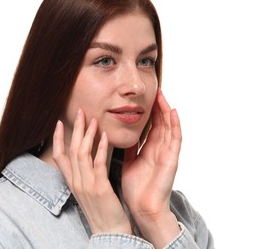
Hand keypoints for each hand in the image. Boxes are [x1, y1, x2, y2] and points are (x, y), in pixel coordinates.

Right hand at [52, 109, 131, 234]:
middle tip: (80, 112)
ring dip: (87, 134)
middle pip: (71, 149)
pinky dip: (100, 148)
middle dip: (75, 129)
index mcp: (72, 182)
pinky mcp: (100, 188)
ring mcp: (86, 185)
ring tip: (93, 119)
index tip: (58, 123)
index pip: (59, 156)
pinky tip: (104, 136)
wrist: (108, 232)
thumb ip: (86, 173)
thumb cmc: (101, 209)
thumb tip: (90, 155)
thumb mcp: (88, 190)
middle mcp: (76, 181)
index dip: (56, 139)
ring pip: (82, 154)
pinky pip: (98, 164)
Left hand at [122, 89, 181, 246]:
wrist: (142, 208)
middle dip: (158, 107)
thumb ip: (129, 148)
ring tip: (162, 95)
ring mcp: (167, 153)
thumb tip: (122, 135)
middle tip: (154, 90)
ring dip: (166, 111)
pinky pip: (175, 139)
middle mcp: (159, 149)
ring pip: (169, 127)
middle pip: (160, 123)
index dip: (149, 112)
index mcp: (149, 150)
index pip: (151, 126)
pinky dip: (175, 125)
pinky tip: (173, 112)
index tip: (144, 98)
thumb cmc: (136, 188)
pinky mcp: (172, 160)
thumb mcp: (130, 162)